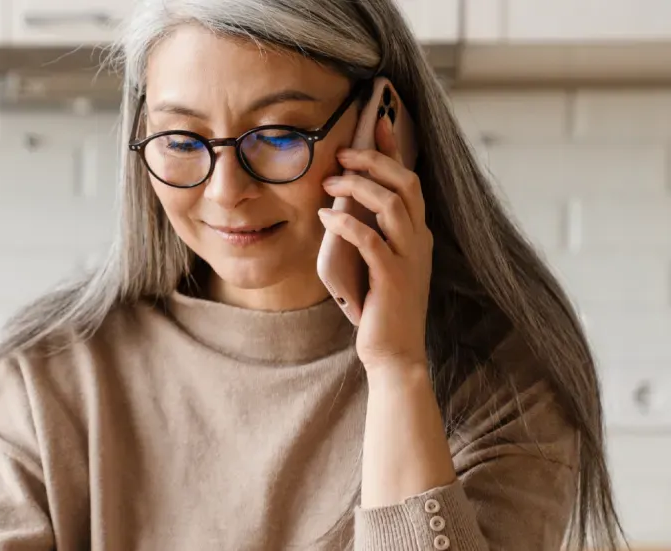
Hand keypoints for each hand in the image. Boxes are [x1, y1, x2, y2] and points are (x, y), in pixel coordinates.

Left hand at [318, 114, 431, 372]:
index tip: (377, 122)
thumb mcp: (377, 263)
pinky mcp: (392, 278)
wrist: (396, 353)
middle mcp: (418, 240)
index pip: (410, 180)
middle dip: (374, 162)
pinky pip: (371, 240)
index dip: (394, 150)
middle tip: (343, 154)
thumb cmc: (380, 308)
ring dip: (358, 188)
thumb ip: (370, 233)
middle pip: (405, 184)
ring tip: (329, 184)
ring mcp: (409, 258)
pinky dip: (347, 224)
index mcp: (416, 234)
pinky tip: (326, 217)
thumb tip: (340, 203)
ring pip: (391, 205)